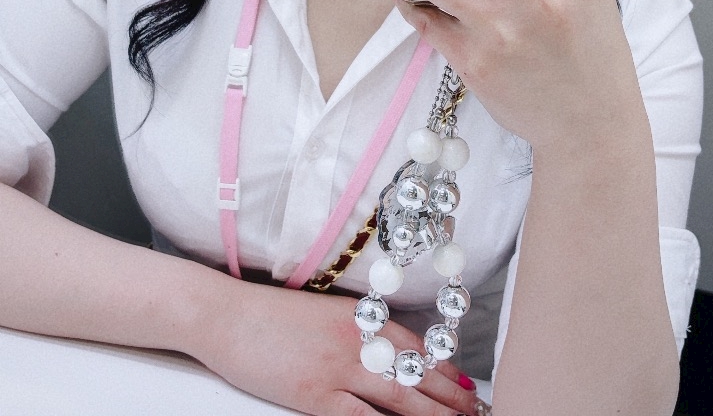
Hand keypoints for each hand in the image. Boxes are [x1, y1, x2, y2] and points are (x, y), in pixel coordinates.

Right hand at [193, 279, 478, 414]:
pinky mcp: (315, 395)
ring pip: (399, 398)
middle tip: (476, 413)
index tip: (465, 386)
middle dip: (448, 398)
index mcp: (358, 316)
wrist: (228, 316)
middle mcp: (356, 339)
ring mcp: (337, 368)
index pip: (413, 345)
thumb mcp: (319, 314)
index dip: (442, 368)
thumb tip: (381, 354)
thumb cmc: (268, 317)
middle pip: (414, 373)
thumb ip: (352, 331)